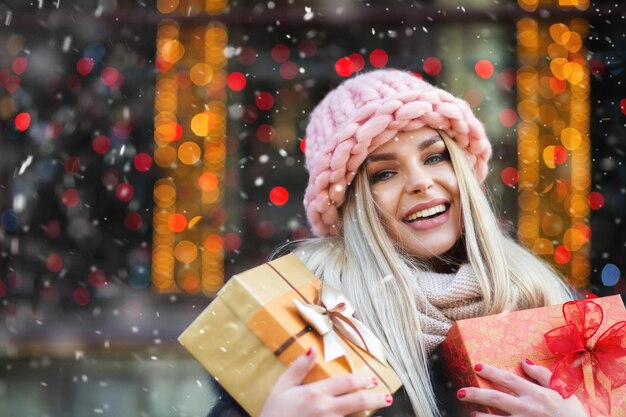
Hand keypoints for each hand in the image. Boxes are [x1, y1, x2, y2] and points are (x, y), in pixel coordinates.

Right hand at [259, 347, 392, 416]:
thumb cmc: (274, 413)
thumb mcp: (282, 387)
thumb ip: (299, 368)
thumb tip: (312, 348)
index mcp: (315, 393)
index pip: (345, 383)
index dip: (361, 380)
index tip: (372, 380)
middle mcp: (325, 409)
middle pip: (357, 401)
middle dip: (375, 398)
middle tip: (388, 397)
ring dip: (369, 412)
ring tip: (381, 408)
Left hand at [457, 359, 589, 416]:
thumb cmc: (573, 413)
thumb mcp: (563, 391)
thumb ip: (542, 375)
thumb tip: (524, 361)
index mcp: (536, 394)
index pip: (508, 380)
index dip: (491, 372)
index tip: (477, 367)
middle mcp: (528, 409)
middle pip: (496, 399)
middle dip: (476, 394)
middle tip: (460, 392)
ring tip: (470, 412)